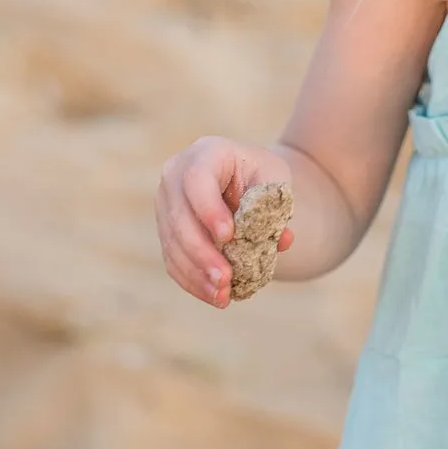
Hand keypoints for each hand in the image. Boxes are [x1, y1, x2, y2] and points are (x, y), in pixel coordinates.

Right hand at [155, 135, 294, 308]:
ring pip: (172, 242)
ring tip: (223, 295)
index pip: (197, 179)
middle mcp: (176, 175)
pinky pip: (172, 258)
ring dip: (196, 273)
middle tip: (226, 278)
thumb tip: (282, 241)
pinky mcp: (165, 229)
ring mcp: (166, 203)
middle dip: (202, 252)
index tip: (229, 236)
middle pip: (179, 216)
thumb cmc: (261, 175)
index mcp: (205, 152)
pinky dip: (192, 280)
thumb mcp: (276, 179)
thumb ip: (277, 207)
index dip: (209, 210)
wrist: (244, 178)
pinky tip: (213, 296)